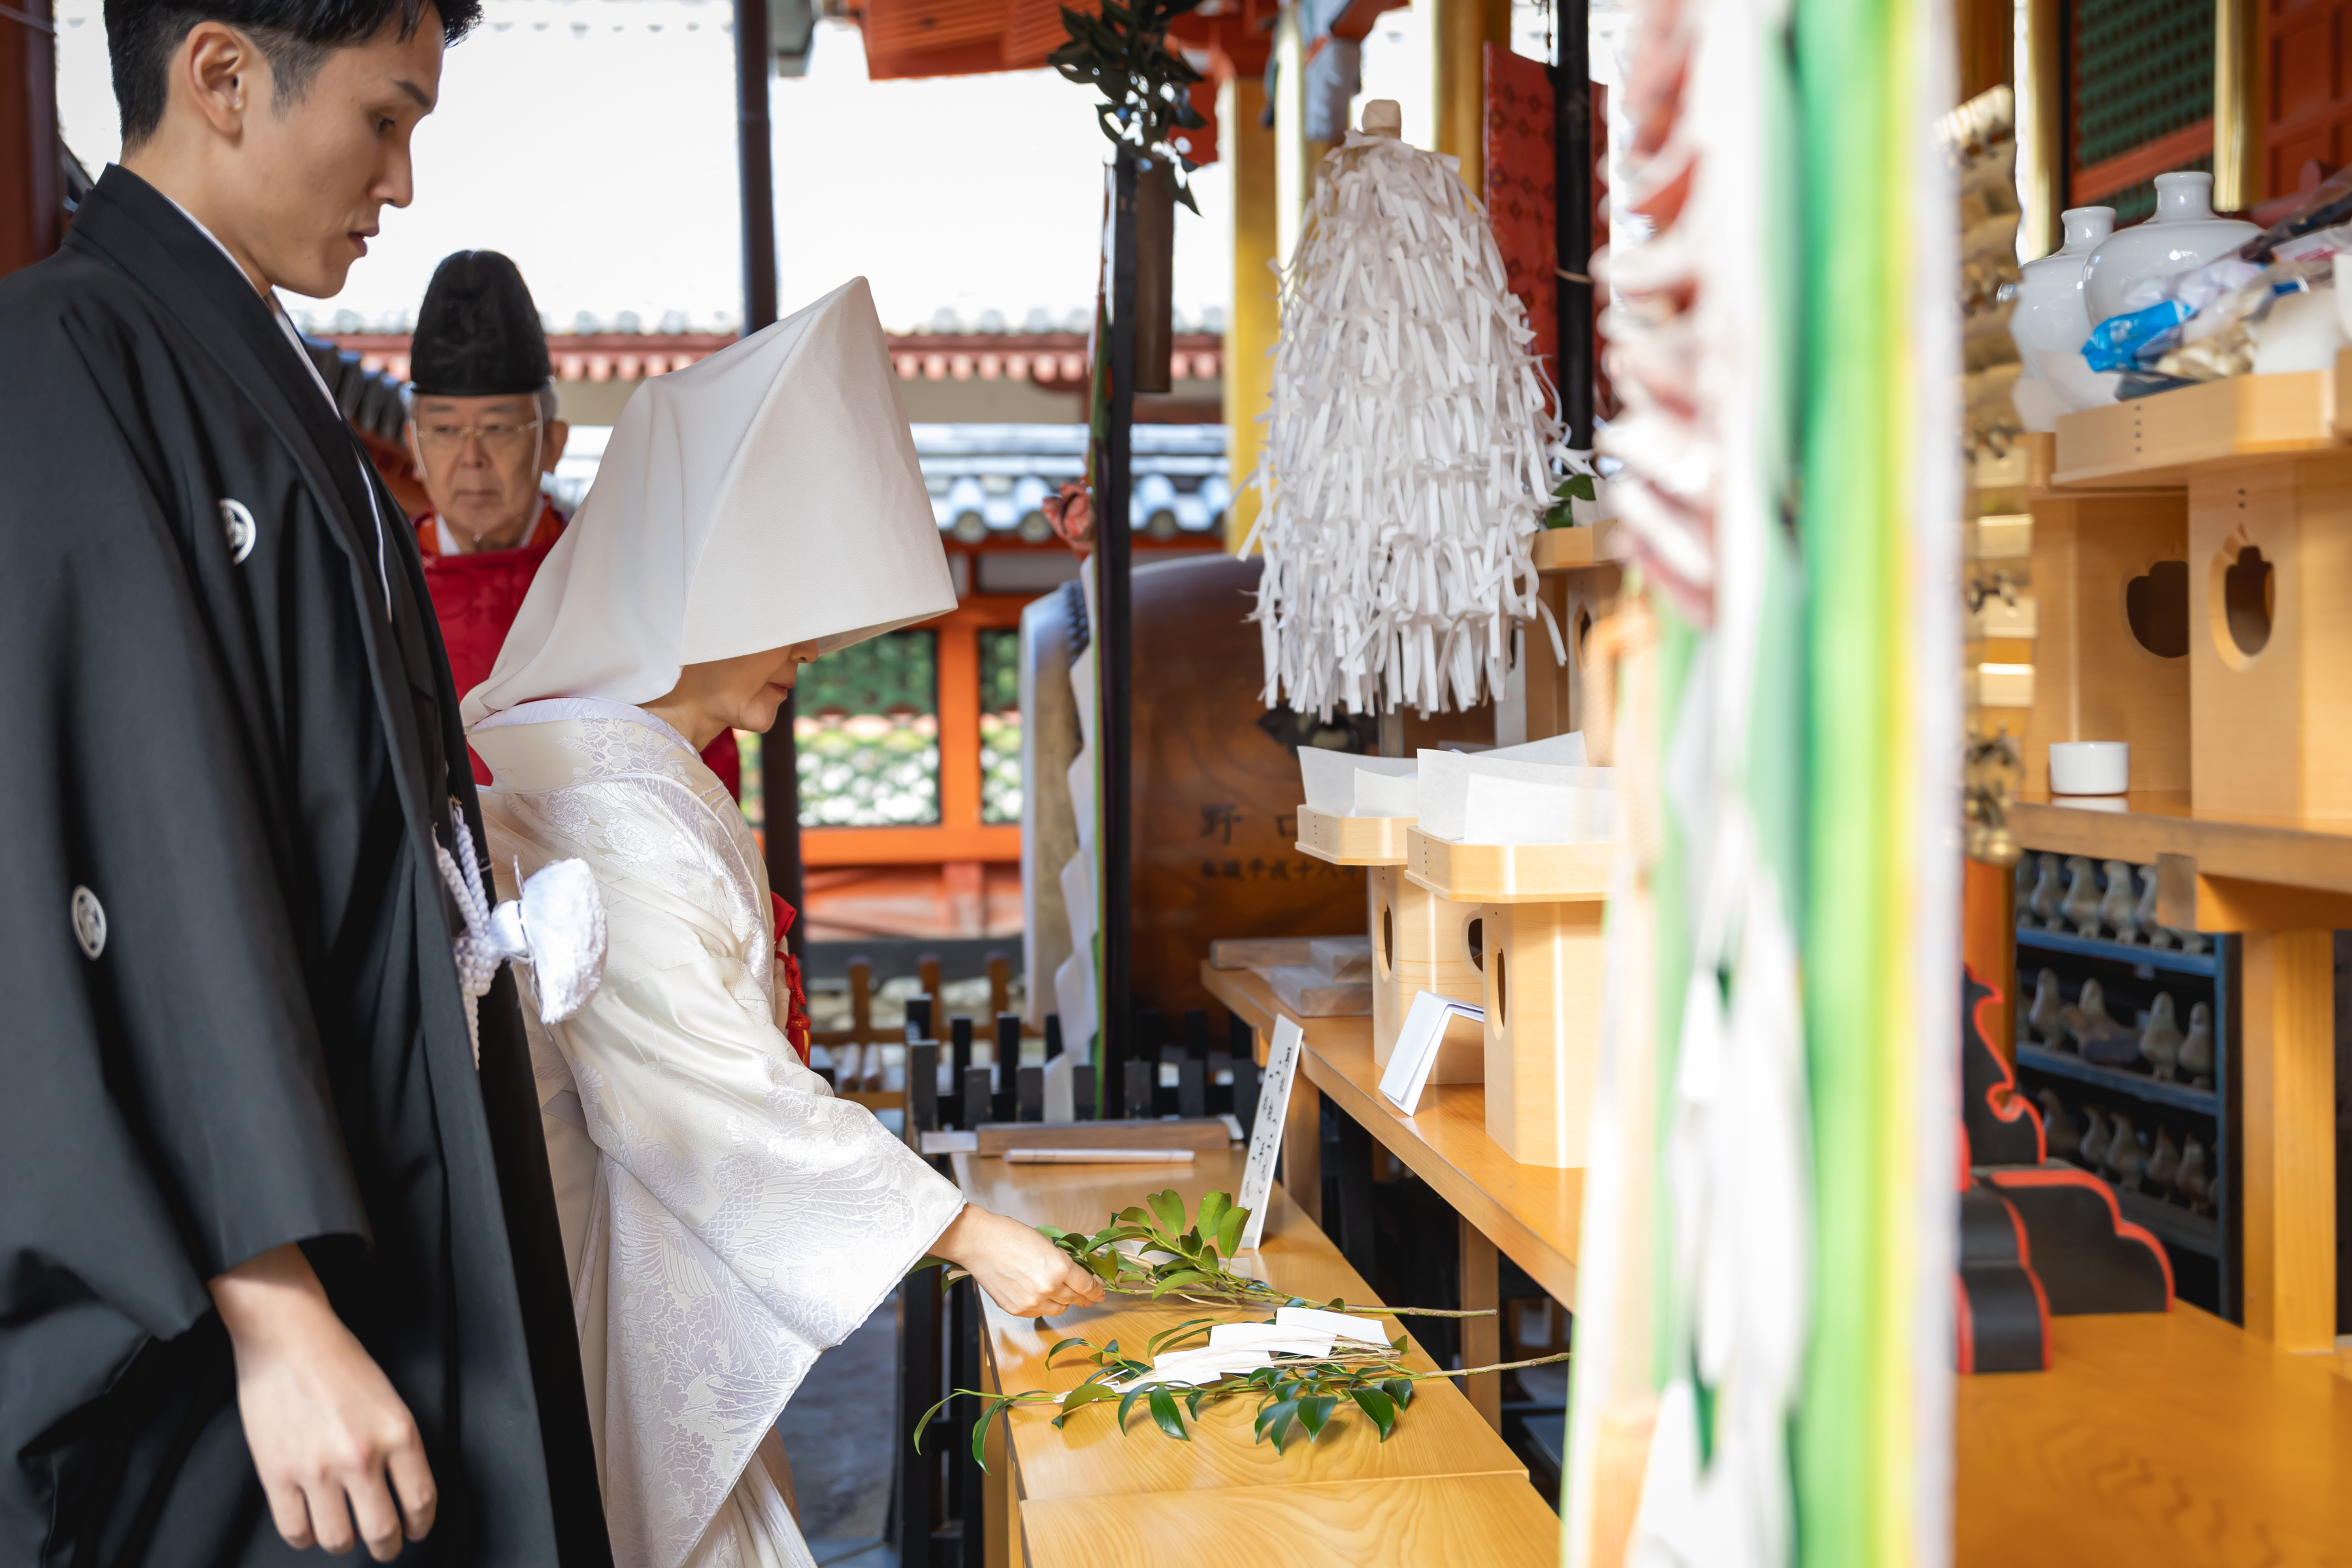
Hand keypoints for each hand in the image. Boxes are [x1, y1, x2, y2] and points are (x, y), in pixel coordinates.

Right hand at [208, 1245, 436, 1559]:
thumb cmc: (340, 1361)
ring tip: (346, 1532)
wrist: (287, 1337)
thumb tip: (402, 1493)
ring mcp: (317, 1469)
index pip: (421, 1500)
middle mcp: (361, 1456)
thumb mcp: (389, 1400)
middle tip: (386, 1546)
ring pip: (338, 1539)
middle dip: (388, 1547)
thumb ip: (397, 1446)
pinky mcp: (276, 1475)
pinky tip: (313, 1523)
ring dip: (345, 1542)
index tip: (416, 1530)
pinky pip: (296, 1531)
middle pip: (383, 1531)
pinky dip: (307, 1536)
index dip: (421, 1525)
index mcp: (398, 1432)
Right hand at [931, 1205, 1104, 1317]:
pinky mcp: (1017, 1309)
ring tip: (1064, 1297)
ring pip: (1059, 1309)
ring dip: (1064, 1303)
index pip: (1085, 1284)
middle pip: (1074, 1298)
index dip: (1095, 1290)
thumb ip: (1062, 1262)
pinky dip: (1044, 1306)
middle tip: (1088, 1298)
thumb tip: (1075, 1276)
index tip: (1100, 1293)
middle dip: (1083, 1297)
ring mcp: (1032, 1302)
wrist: (980, 1243)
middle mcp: (1048, 1288)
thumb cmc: (1010, 1236)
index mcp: (1059, 1267)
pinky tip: (1042, 1297)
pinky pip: (1039, 1313)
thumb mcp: (1046, 1243)